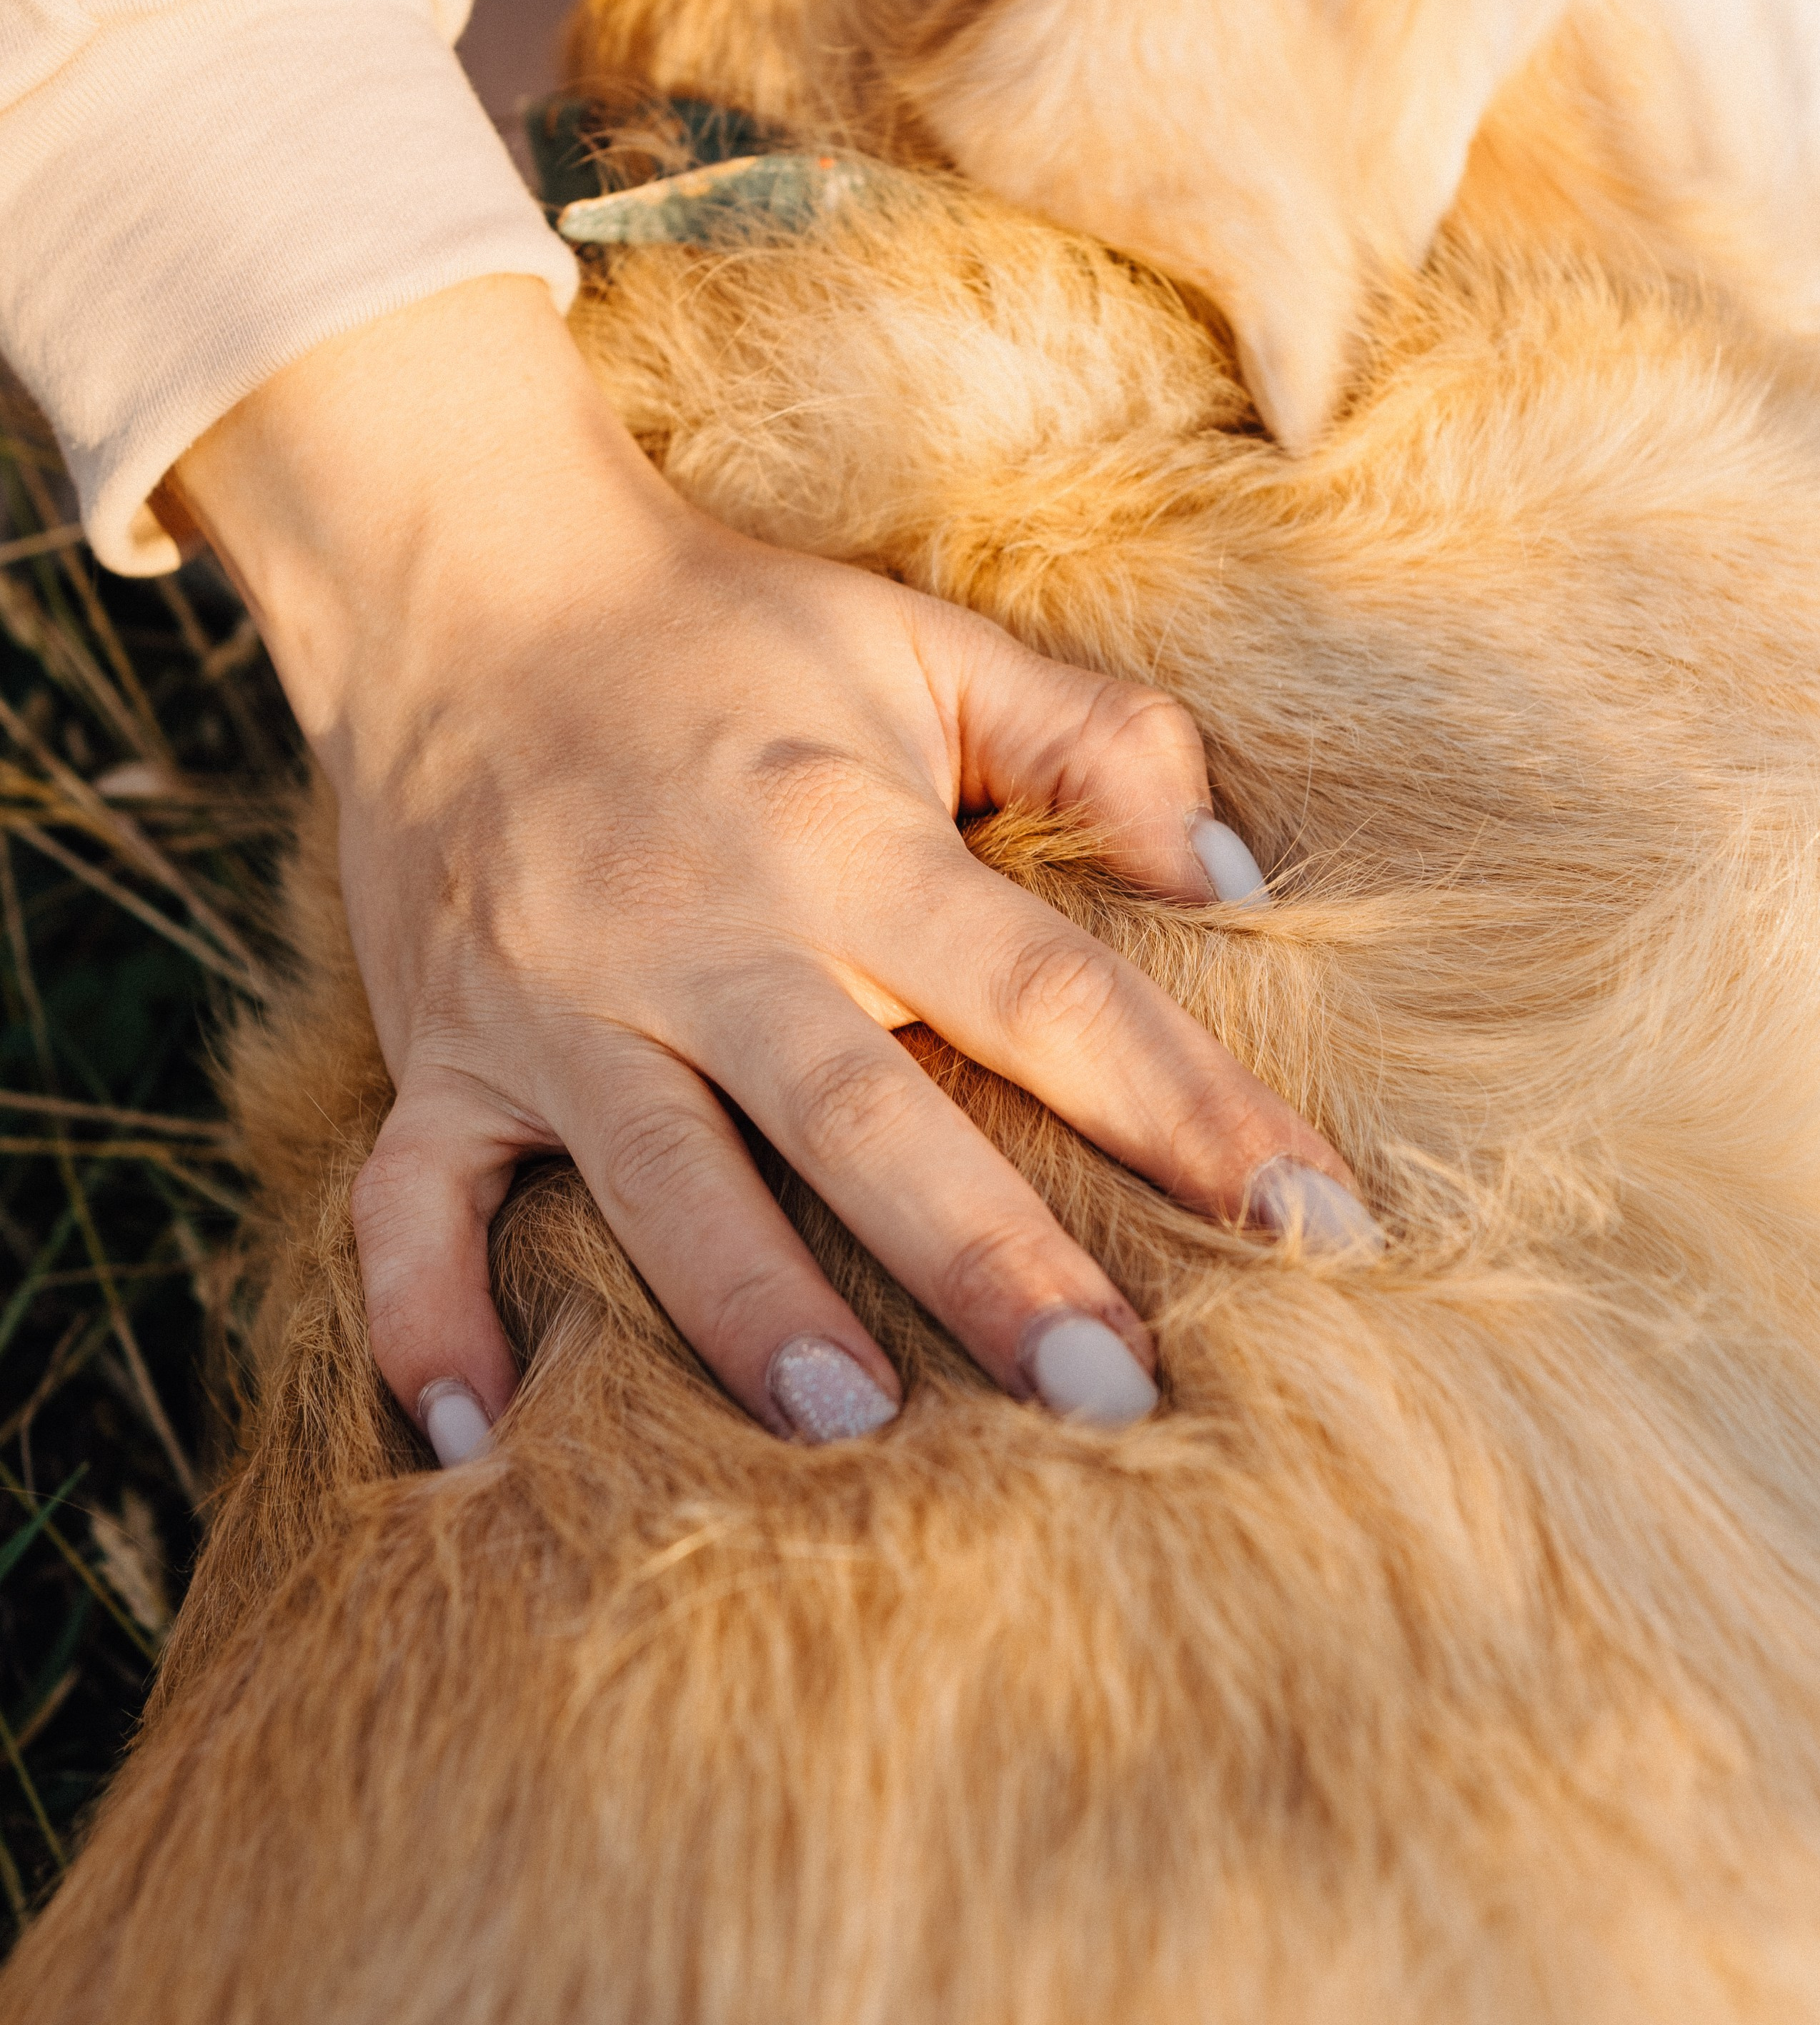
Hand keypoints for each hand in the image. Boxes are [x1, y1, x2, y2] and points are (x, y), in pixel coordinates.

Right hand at [179, 279, 1373, 1455]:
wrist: (464, 586)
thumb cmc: (726, 634)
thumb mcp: (921, 645)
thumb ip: (1095, 740)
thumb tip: (1234, 874)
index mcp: (842, 835)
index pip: (1047, 997)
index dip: (1191, 1111)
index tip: (1314, 1229)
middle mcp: (703, 933)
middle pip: (861, 1117)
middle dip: (989, 1260)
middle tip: (1113, 1398)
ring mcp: (558, 1002)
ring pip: (658, 1179)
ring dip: (749, 1309)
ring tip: (854, 1427)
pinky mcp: (443, 1051)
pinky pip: (412, 1204)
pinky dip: (427, 1321)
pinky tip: (477, 1439)